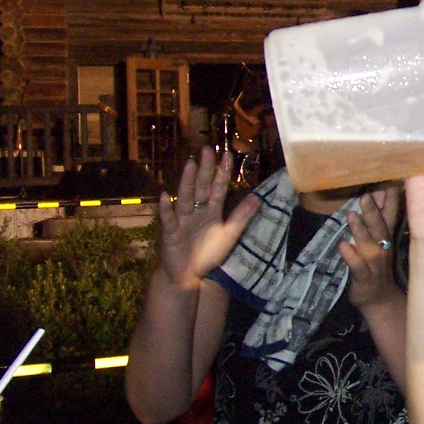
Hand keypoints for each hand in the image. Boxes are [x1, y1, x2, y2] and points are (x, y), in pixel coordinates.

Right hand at [156, 147, 258, 290]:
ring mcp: (182, 220)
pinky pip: (168, 219)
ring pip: (185, 198)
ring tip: (190, 164)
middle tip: (207, 149)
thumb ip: (241, 217)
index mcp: (211, 210)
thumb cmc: (207, 253)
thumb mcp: (228, 234)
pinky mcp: (170, 232)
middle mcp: (196, 211)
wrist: (187, 274)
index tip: (227, 154)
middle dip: (205, 169)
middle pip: (201, 187)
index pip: (217, 188)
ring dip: (187, 182)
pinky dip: (166, 208)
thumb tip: (258, 198)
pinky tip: (165, 196)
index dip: (222, 173)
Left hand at [340, 184, 404, 308]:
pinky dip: (351, 257)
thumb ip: (378, 215)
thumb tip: (377, 188)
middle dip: (374, 211)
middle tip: (366, 195)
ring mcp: (375, 264)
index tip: (391, 179)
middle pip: (381, 228)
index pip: (392, 213)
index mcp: (387, 236)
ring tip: (352, 216)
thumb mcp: (379, 238)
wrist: (379, 298)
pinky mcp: (364, 278)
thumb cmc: (376, 262)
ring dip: (361, 231)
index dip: (392, 197)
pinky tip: (343, 246)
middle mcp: (385, 248)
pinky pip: (358, 267)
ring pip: (370, 246)